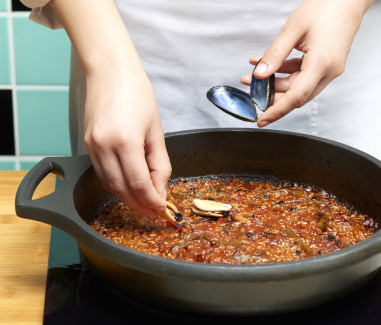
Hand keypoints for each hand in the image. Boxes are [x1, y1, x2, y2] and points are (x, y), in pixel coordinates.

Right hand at [50, 0, 171, 216]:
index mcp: (125, 140)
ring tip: (143, 202)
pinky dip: (116, 183)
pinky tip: (128, 186)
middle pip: (121, 189)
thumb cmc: (137, 93)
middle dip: (139, 205)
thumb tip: (160, 188)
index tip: (162, 208)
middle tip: (153, 212)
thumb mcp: (156, 129)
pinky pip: (101, 172)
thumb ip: (159, 162)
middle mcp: (104, 146)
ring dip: (127, 197)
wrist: (110, 70)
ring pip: (109, 184)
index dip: (152, 200)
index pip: (139, 183)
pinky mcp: (86, 143)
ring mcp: (92, 145)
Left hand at [240, 0, 373, 126]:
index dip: (277, 111)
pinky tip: (267, 65)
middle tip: (251, 92)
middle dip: (271, 96)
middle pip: (296, 95)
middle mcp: (329, 71)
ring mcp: (329, 69)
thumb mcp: (293, 29)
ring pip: (297, 87)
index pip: (296, 97)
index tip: (262, 120)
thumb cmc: (326, 6)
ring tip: (253, 76)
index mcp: (322, 64)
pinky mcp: (325, 64)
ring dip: (275, 84)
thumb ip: (275, 54)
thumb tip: (260, 75)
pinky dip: (284, 73)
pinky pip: (302, 76)